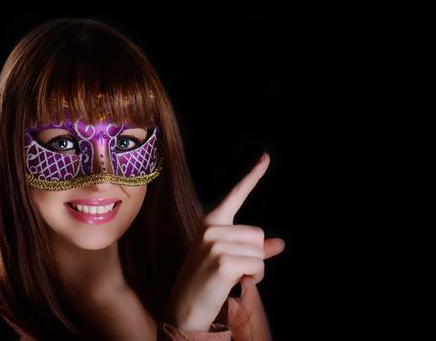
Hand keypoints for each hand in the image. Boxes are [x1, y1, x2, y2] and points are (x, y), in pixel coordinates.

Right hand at [166, 153, 284, 330]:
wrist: (184, 308)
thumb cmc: (207, 281)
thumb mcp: (228, 258)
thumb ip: (253, 248)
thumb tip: (280, 244)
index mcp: (211, 222)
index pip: (236, 194)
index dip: (253, 175)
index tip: (266, 156)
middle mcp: (211, 228)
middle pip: (258, 234)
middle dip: (255, 256)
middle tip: (233, 270)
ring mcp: (215, 243)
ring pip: (260, 251)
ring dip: (254, 270)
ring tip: (231, 278)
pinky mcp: (223, 261)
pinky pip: (257, 266)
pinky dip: (252, 279)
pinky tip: (233, 284)